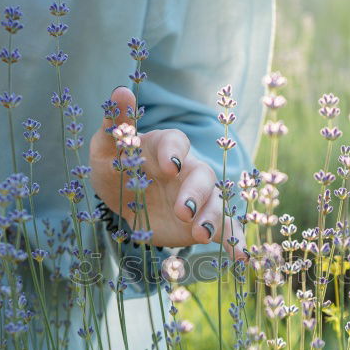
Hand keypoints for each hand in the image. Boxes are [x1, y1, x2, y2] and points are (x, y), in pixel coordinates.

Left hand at [89, 87, 246, 255]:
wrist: (126, 201)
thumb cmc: (118, 168)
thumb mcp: (108, 150)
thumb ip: (116, 125)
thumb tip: (119, 91)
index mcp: (165, 148)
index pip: (175, 142)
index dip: (174, 153)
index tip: (169, 166)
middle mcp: (188, 170)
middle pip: (202, 175)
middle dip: (195, 192)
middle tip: (182, 210)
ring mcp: (199, 196)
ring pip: (215, 201)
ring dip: (211, 216)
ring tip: (199, 234)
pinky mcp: (204, 220)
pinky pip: (225, 229)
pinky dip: (235, 242)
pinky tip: (241, 258)